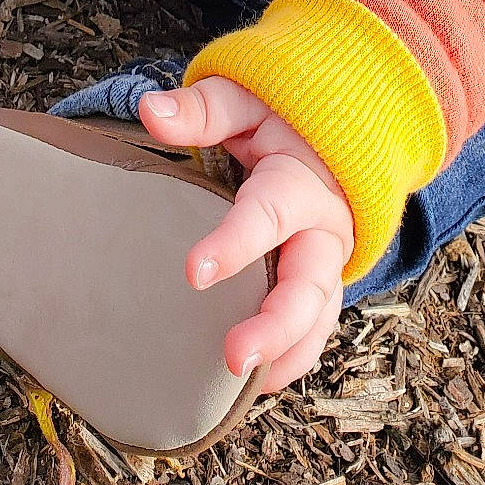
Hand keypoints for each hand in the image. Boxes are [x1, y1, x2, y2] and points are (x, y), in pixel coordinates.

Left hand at [139, 76, 353, 392]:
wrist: (333, 136)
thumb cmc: (281, 118)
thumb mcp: (246, 101)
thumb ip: (203, 109)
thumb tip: (150, 111)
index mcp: (302, 179)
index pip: (269, 213)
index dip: (233, 244)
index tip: (192, 272)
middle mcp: (324, 228)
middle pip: (309, 284)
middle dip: (275, 324)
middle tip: (233, 355)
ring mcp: (327, 262)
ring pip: (318, 317)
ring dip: (287, 352)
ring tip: (244, 381)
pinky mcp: (322, 285)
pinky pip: (315, 328)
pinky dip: (292, 358)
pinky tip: (257, 382)